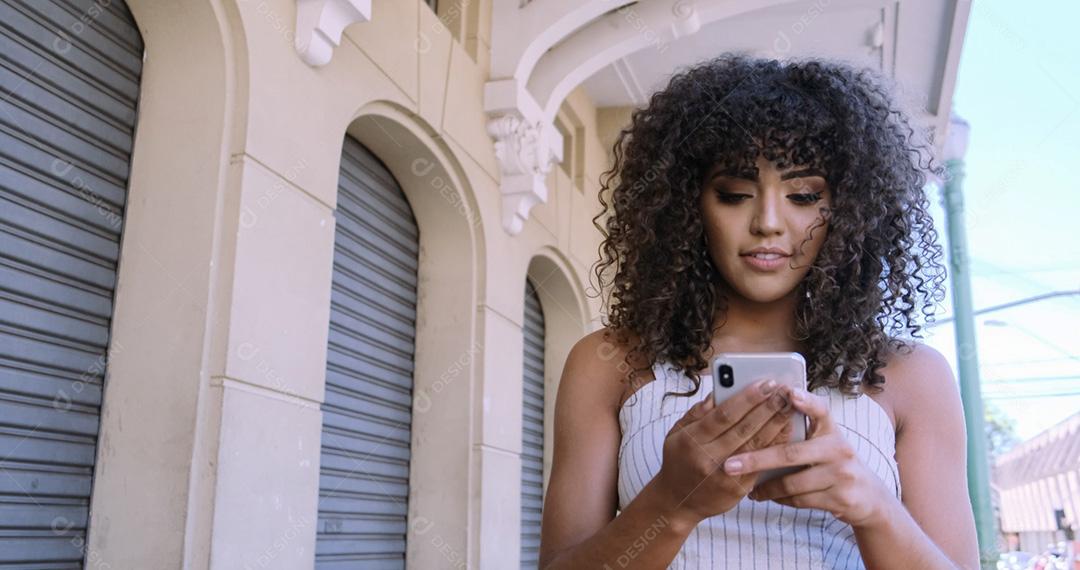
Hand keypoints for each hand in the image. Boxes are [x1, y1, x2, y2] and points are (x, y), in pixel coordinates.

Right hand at [650, 379, 795, 523]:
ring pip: (755, 445)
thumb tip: (719, 391)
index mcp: (691, 440)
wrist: (678, 501)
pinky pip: (761, 463)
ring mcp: (724, 475)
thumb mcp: (677, 433)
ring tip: (790, 406)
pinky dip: (775, 446)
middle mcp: (707, 458)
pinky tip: (786, 432)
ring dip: (776, 424)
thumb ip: (697, 412)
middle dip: (767, 407)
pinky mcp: (738, 488)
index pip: (723, 415)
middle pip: (743, 428)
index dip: (747, 398)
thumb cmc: (679, 460)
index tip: (765, 384)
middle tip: (785, 390)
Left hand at [720, 387, 894, 528]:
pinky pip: (800, 500)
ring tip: (746, 487)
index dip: (806, 401)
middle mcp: (839, 448)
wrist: (868, 497)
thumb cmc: (831, 462)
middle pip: (791, 453)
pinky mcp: (841, 498)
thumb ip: (798, 430)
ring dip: (765, 487)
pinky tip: (767, 496)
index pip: (820, 410)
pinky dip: (780, 499)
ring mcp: (842, 474)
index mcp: (830, 429)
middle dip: (756, 460)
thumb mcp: (822, 441)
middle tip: (729, 464)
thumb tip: (752, 418)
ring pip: (792, 483)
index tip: (789, 392)